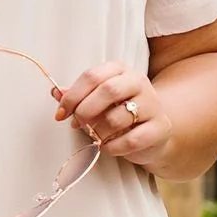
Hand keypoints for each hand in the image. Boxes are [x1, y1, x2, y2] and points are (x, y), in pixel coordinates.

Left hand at [55, 59, 171, 169]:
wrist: (154, 131)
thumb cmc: (119, 112)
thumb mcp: (98, 100)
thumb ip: (77, 96)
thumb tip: (55, 93)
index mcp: (120, 69)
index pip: (92, 76)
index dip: (72, 96)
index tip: (60, 114)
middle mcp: (138, 82)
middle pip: (107, 91)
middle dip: (85, 111)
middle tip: (76, 124)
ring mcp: (152, 104)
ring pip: (117, 118)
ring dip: (98, 132)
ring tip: (95, 136)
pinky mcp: (160, 128)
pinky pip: (131, 140)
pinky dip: (113, 147)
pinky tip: (109, 147)